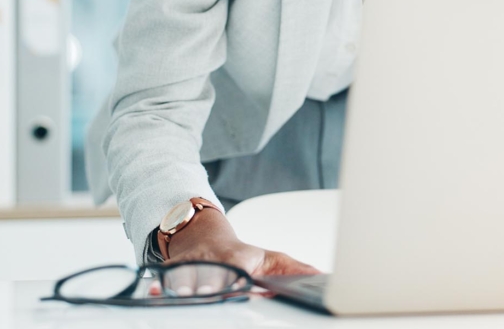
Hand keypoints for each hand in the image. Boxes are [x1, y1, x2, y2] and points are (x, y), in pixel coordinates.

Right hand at [154, 206, 318, 295]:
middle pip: (211, 273)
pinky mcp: (173, 268)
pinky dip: (159, 285)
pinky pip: (164, 276)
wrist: (204, 234)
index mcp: (240, 258)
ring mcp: (193, 263)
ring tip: (182, 296)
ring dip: (184, 286)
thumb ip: (295, 270)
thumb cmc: (241, 255)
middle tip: (207, 294)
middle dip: (209, 284)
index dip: (238, 275)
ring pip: (186, 275)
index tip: (240, 282)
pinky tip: (155, 293)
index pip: (240, 266)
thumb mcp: (271, 259)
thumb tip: (321, 276)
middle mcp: (215, 258)